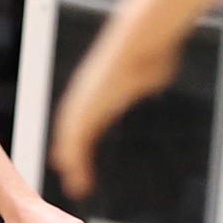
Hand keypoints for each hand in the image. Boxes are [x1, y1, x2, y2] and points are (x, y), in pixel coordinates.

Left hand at [49, 40, 181, 200]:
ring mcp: (84, 100)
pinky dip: (75, 160)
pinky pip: (75, 140)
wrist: (142, 38)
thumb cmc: (152, 47)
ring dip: (71, 162)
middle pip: (70, 128)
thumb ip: (145, 79)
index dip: (78, 133)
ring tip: (76, 185)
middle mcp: (87, 93)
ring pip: (69, 138)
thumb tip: (155, 77)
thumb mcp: (148, 69)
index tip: (76, 149)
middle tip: (68, 172)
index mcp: (100, 85)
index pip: (82, 114)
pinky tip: (76, 175)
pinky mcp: (87, 108)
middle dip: (69, 151)